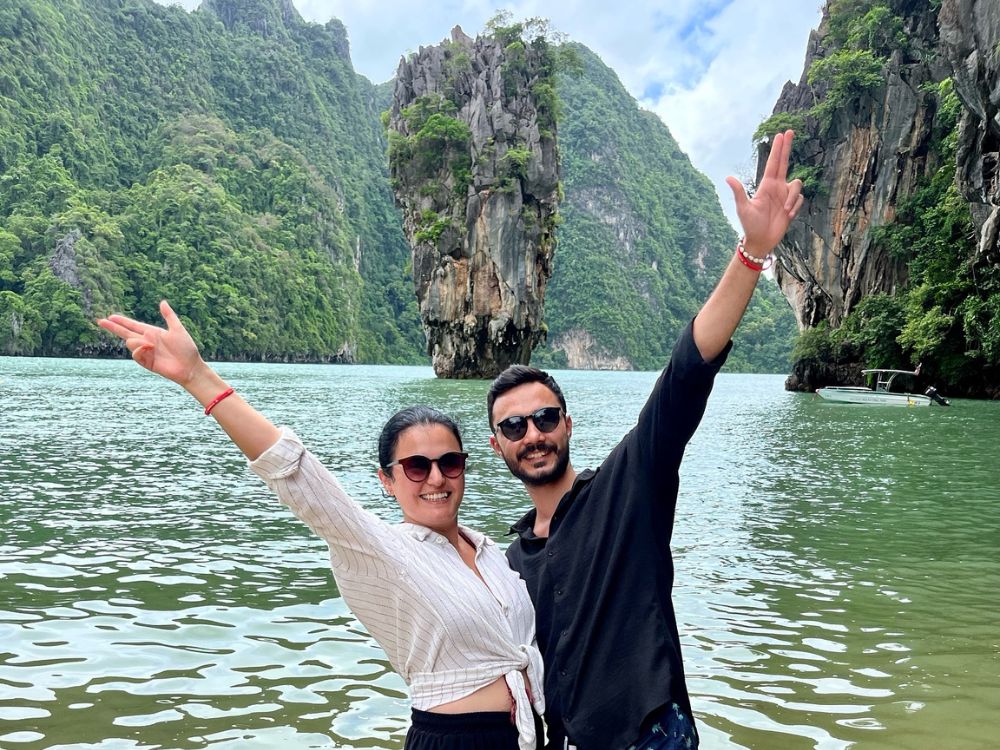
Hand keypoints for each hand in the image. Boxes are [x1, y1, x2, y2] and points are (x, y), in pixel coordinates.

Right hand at [97, 300, 204, 385]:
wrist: (190, 367)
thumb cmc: (187, 349)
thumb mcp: (178, 329)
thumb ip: (169, 316)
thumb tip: (162, 302)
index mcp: (153, 333)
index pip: (133, 325)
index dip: (122, 321)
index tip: (110, 317)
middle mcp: (146, 342)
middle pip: (125, 333)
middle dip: (113, 327)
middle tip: (100, 321)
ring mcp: (145, 352)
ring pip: (130, 342)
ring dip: (138, 341)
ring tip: (152, 345)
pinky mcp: (146, 362)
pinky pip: (136, 354)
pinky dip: (140, 349)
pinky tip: (149, 349)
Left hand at [725, 129, 803, 254]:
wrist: (760, 241)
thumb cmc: (750, 225)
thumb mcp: (743, 208)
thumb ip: (739, 192)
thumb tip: (728, 178)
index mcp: (766, 185)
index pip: (773, 163)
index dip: (777, 149)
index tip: (780, 135)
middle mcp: (777, 187)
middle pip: (784, 162)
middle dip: (787, 147)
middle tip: (790, 131)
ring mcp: (785, 196)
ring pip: (797, 185)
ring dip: (792, 198)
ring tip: (784, 210)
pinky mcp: (792, 206)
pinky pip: (800, 200)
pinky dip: (795, 207)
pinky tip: (787, 216)